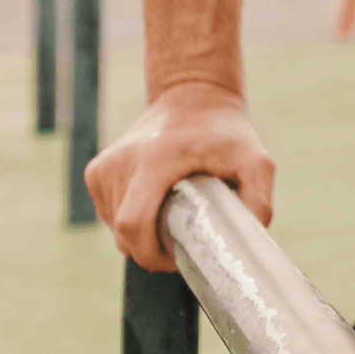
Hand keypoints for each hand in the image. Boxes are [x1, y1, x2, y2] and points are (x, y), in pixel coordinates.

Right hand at [84, 84, 274, 272]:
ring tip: (172, 211)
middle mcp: (122, 161)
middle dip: (150, 250)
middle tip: (182, 242)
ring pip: (115, 226)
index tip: (178, 258)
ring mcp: (104, 166)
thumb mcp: (256, 162)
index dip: (152, 254)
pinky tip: (155, 200)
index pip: (133, 225)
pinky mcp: (96, 171)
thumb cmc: (227, 133)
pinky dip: (130, 217)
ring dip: (142, 233)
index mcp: (155, 159)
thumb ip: (258, 201)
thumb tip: (245, 241)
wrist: (194, 95)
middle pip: (123, 232)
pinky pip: (109, 212)